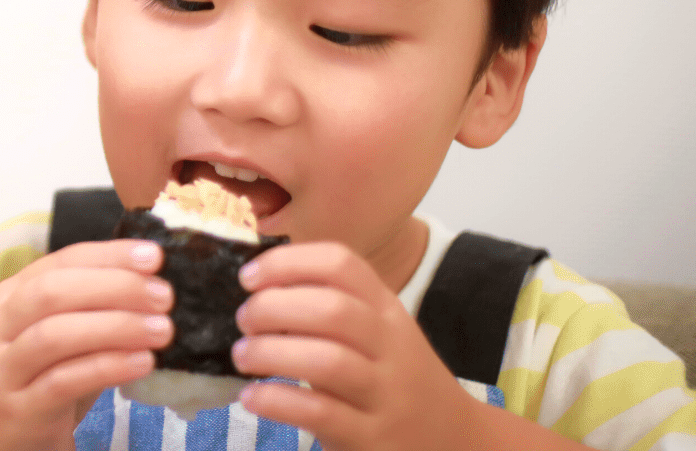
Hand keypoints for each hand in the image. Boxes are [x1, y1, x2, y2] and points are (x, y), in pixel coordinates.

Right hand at [0, 239, 172, 450]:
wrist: (8, 440)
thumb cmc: (46, 378)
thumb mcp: (68, 336)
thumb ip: (97, 307)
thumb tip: (155, 282)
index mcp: (14, 294)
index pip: (62, 260)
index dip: (109, 255)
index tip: (154, 257)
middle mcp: (1, 324)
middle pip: (53, 292)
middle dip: (114, 287)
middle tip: (163, 296)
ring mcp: (4, 367)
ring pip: (56, 335)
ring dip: (115, 327)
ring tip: (162, 331)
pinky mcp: (18, 408)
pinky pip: (63, 381)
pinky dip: (106, 367)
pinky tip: (142, 363)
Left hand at [234, 242, 481, 450]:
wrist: (452, 440)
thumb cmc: (393, 378)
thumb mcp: (376, 334)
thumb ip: (330, 309)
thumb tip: (256, 289)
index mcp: (387, 310)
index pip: (342, 265)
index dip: (288, 263)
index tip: (249, 277)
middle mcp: (391, 346)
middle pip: (333, 310)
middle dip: (274, 308)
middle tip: (244, 321)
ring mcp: (385, 394)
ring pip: (327, 362)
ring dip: (270, 353)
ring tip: (242, 357)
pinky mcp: (372, 437)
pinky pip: (320, 413)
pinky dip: (277, 401)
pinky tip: (253, 397)